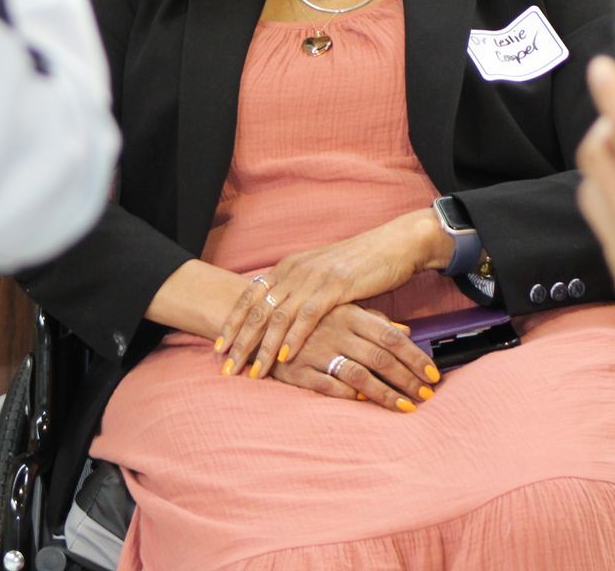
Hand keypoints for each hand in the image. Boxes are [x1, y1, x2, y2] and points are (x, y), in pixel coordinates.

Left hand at [217, 210, 444, 381]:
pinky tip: (284, 356)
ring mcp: (314, 277)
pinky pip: (307, 316)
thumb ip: (301, 291)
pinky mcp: (335, 286)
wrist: (394, 245)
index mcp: (289, 267)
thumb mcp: (322, 275)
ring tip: (253, 370)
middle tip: (227, 366)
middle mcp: (295, 270)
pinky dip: (293, 337)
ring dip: (263, 346)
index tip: (220, 347)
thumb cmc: (360, 264)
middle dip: (239, 341)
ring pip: (278, 316)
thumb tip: (282, 315)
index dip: (232, 322)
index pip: (250, 296)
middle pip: (257, 309)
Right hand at [264, 303, 440, 413]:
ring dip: (385, 394)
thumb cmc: (309, 317)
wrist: (257, 317)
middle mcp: (337, 332)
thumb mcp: (343, 309)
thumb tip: (406, 331)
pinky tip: (365, 404)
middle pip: (380, 358)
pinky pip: (327, 386)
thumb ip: (374, 320)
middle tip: (427, 396)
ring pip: (359, 375)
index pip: (391, 336)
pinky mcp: (298, 370)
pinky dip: (347, 395)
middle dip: (407, 379)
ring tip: (405, 407)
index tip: (433, 374)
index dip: (414, 356)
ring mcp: (317, 351)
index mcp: (350, 314)